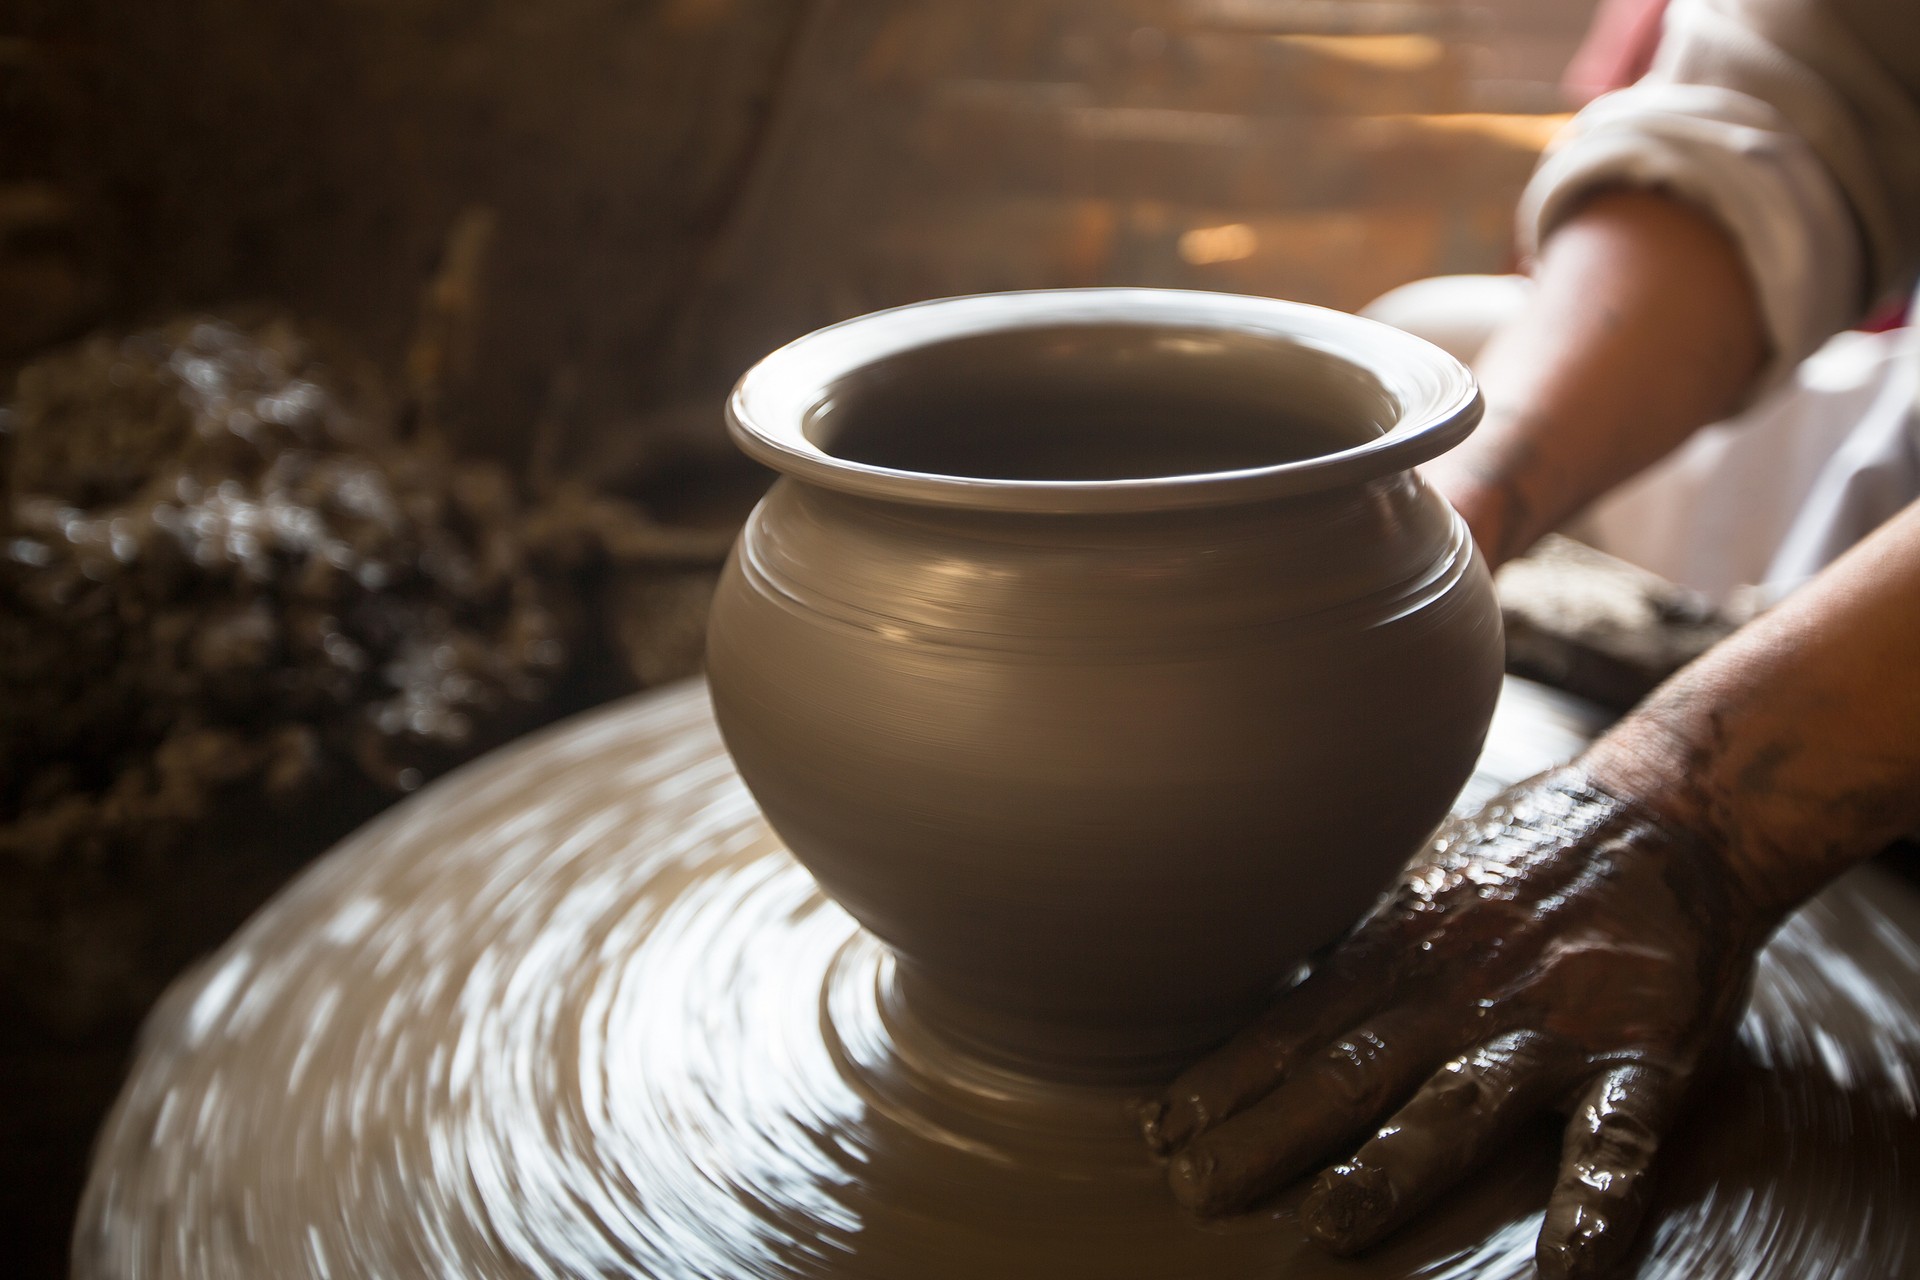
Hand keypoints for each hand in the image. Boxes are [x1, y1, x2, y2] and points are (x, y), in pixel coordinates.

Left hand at [1138, 768, 1771, 1277]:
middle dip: (1267, 1135)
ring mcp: (1546, 1027)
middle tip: (1195, 1190)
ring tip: (1332, 1224)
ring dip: (1393, 1166)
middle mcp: (1457, 993)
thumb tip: (1265, 1001)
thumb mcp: (1420, 892)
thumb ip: (1352, 953)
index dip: (1224, 1082)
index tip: (1158, 1134)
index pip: (1292, 1029)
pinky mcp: (1641, 1056)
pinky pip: (1614, 1138)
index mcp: (1398, 956)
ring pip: (1457, 1103)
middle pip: (1348, 1073)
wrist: (1667, 817)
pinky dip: (1593, 1203)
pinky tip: (1568, 1270)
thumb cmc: (1526, 865)